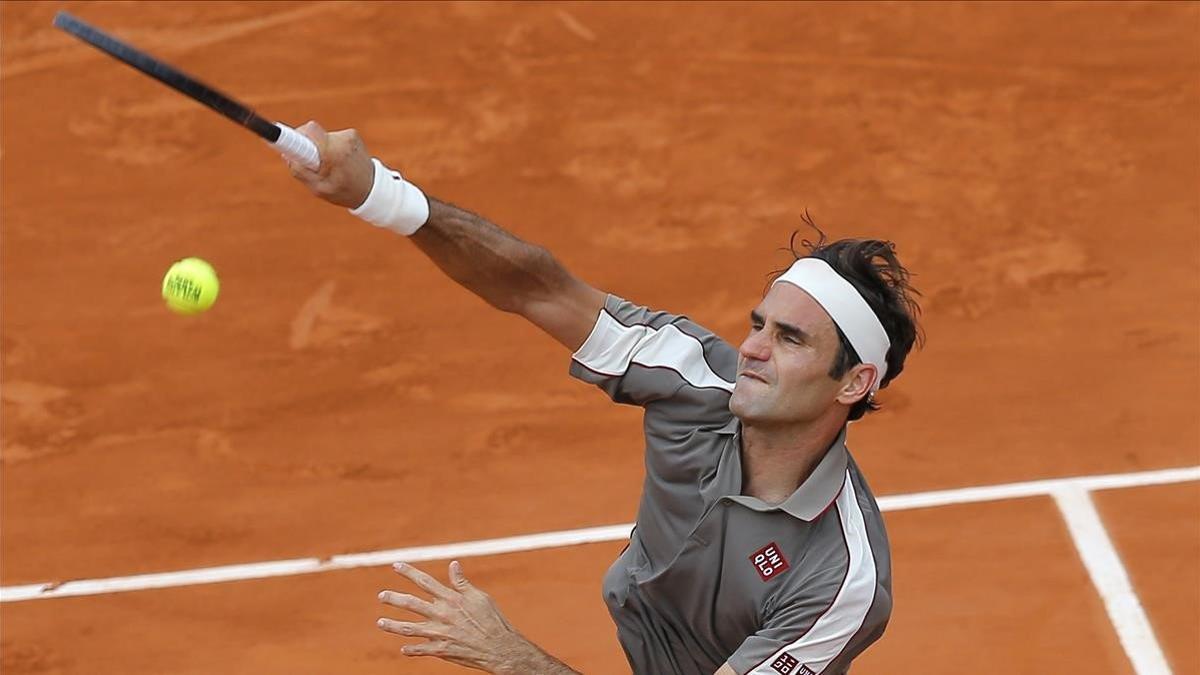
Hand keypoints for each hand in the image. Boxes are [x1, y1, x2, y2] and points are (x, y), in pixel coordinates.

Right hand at [284, 121, 375, 208]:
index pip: (309, 130)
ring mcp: (349, 135)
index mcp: (334, 153)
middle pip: (311, 132)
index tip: (282, 136)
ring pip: (321, 136)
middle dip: (306, 145)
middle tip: (309, 163)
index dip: (295, 134)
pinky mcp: (352, 134)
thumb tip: (286, 153)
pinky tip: (338, 162)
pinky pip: (331, 138)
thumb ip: (300, 171)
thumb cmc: (344, 191)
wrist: (372, 189)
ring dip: (320, 149)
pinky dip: (329, 148)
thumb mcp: (318, 188)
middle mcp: (343, 140)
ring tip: (329, 167)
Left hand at [378, 561, 569, 673]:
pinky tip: (403, 649)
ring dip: (393, 625)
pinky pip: (421, 650)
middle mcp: (442, 614)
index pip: (425, 582)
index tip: (395, 565)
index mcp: (451, 599)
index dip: (409, 572)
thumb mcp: (480, 597)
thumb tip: (453, 564)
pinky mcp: (442, 650)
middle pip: (412, 604)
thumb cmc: (493, 620)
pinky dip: (411, 650)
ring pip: (410, 629)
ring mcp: (440, 634)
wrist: (500, 648)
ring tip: (380, 623)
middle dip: (394, 599)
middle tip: (381, 595)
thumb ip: (462, 582)